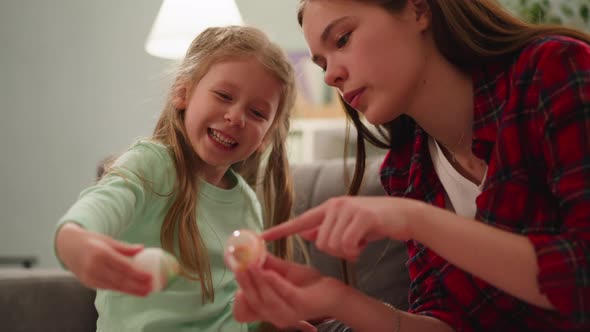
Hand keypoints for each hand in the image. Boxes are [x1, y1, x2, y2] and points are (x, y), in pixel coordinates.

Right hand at [55, 223, 151, 295]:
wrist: (67, 246)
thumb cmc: (91, 241)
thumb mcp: (107, 240)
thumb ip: (124, 247)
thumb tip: (142, 248)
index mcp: (101, 253)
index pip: (123, 267)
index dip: (138, 274)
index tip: (150, 277)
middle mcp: (94, 267)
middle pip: (119, 280)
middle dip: (136, 286)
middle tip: (151, 289)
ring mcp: (89, 277)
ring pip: (114, 286)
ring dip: (130, 291)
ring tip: (145, 292)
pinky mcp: (88, 283)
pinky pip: (107, 287)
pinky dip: (120, 289)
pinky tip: (131, 290)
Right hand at [232, 255, 346, 329]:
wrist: (333, 293)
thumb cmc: (307, 284)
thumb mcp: (284, 272)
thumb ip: (268, 265)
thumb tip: (250, 250)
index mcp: (268, 309)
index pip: (245, 308)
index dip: (237, 292)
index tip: (234, 270)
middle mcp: (274, 316)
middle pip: (253, 301)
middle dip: (244, 281)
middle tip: (238, 264)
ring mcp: (288, 313)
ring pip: (265, 299)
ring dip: (256, 281)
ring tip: (250, 264)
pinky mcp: (300, 306)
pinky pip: (284, 294)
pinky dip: (273, 283)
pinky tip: (267, 272)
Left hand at [262, 196, 420, 260]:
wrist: (404, 215)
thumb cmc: (374, 223)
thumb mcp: (347, 225)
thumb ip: (326, 229)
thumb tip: (305, 235)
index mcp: (328, 208)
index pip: (299, 221)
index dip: (279, 231)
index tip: (260, 238)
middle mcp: (334, 205)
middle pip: (320, 242)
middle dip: (336, 250)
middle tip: (353, 245)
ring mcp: (348, 209)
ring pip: (332, 245)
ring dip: (347, 251)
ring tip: (360, 241)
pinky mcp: (362, 216)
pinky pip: (348, 244)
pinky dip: (356, 251)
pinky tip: (365, 244)